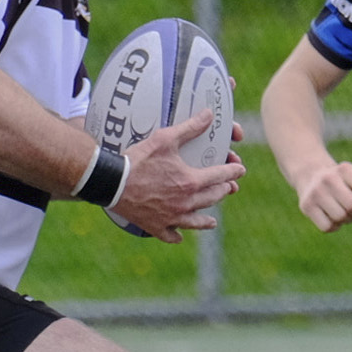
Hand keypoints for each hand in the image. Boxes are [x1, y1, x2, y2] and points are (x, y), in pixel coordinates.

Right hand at [109, 109, 245, 242]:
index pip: (221, 176)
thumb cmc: (138, 159)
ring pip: (195, 222)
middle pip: (212, 198)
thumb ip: (189, 128)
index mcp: (191, 181)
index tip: (240, 170)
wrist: (111, 182)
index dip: (233, 172)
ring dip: (205, 221)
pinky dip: (176, 235)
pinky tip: (179, 236)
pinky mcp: (155, 226)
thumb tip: (209, 115)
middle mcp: (186, 203)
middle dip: (222, 191)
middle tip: (228, 189)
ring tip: (212, 222)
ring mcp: (171, 217)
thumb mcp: (165, 139)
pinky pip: (170, 235)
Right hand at [295, 159, 351, 231]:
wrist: (310, 175)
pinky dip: (335, 226)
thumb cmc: (343, 179)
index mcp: (345, 168)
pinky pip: (328, 227)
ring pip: (341, 217)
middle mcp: (328, 178)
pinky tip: (334, 218)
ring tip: (345, 213)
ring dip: (348, 220)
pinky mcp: (306, 206)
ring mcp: (316, 192)